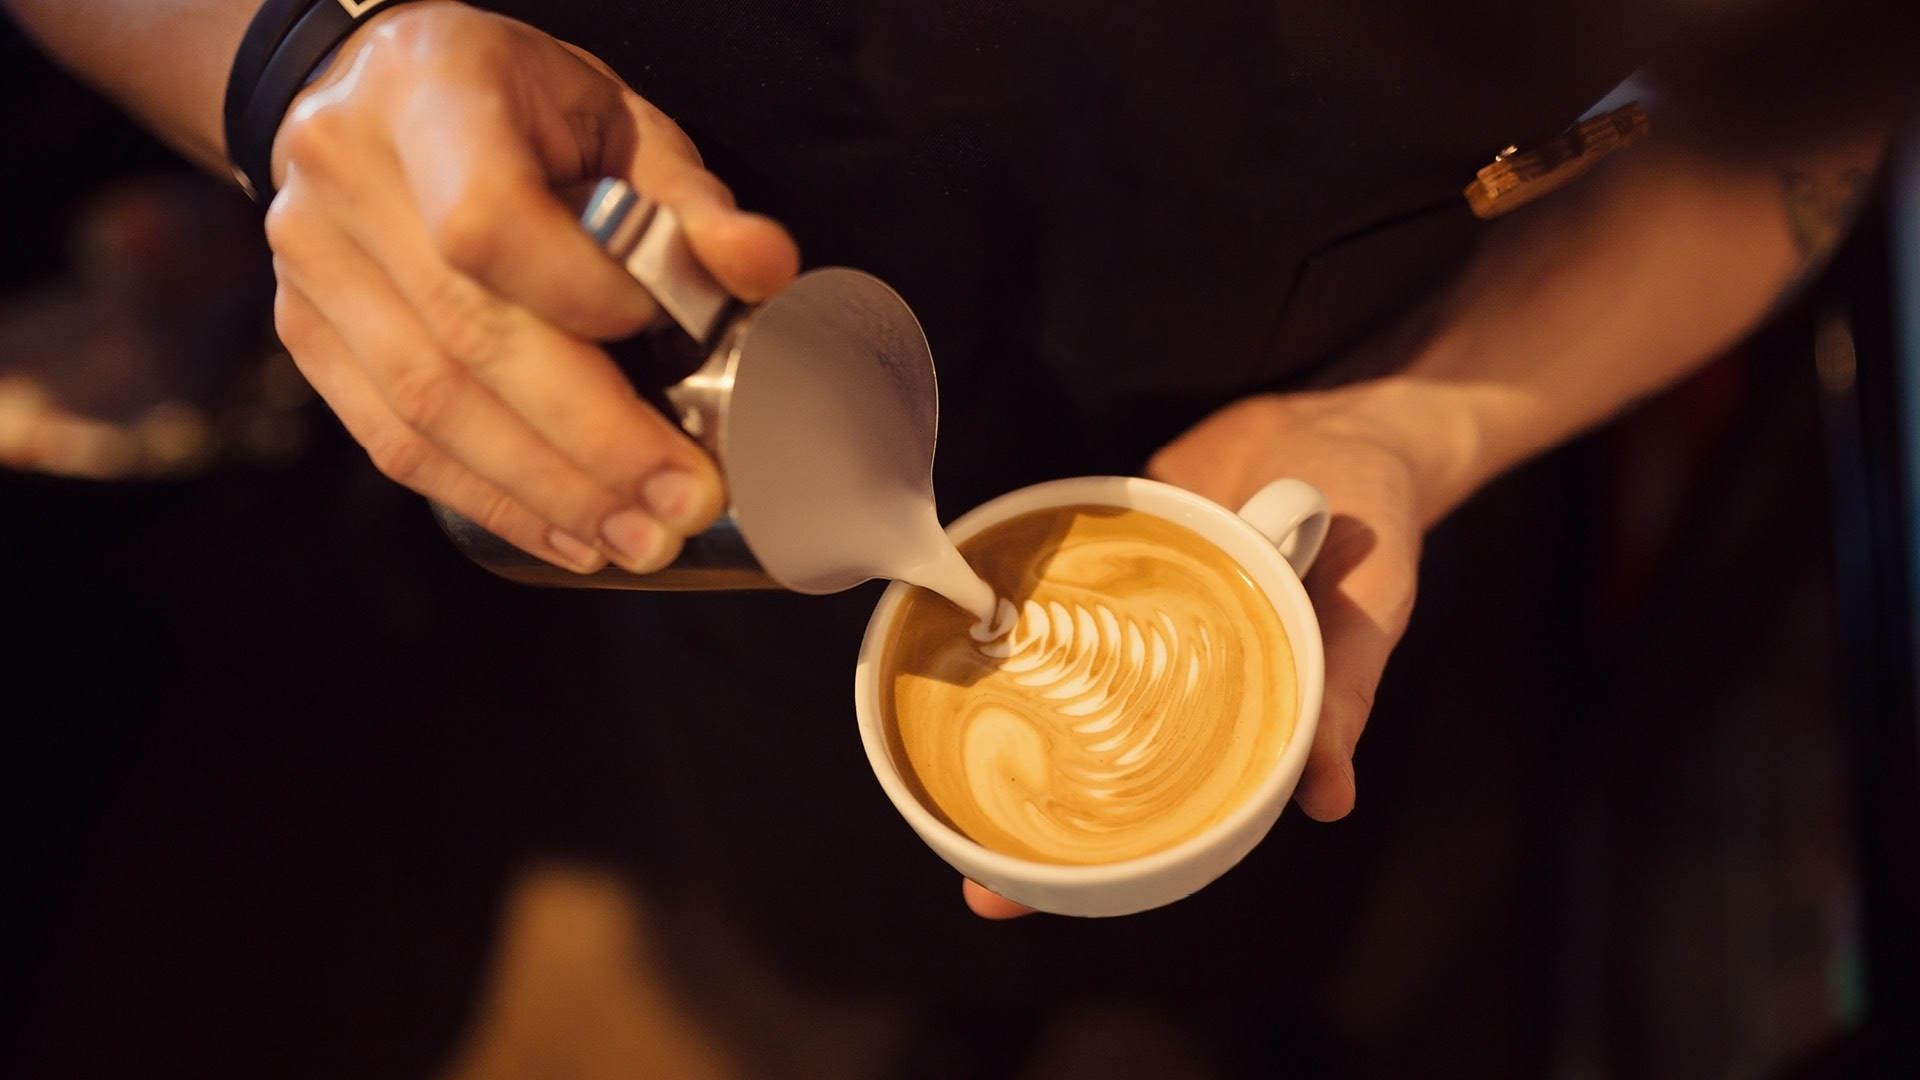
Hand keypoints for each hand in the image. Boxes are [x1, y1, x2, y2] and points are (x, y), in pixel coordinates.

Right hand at [262, 1, 798, 571]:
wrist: (378, 88)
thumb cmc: (518, 106)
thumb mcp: (616, 121)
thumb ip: (691, 203)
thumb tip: (766, 269)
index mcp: (431, 91)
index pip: (488, 224)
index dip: (582, 297)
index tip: (664, 334)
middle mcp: (346, 173)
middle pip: (465, 339)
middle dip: (590, 441)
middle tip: (679, 504)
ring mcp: (311, 260)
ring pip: (425, 408)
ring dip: (544, 491)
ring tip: (635, 538)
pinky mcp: (304, 333)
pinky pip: (393, 439)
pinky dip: (487, 497)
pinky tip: (564, 533)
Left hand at [960, 378, 1453, 917]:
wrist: (1342, 423)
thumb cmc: (1372, 524)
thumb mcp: (1367, 612)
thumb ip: (1340, 691)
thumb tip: (1326, 796)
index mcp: (1239, 720)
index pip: (1159, 809)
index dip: (1095, 861)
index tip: (1014, 893)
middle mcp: (1177, 687)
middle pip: (1088, 761)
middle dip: (1025, 819)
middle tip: (968, 875)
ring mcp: (1136, 630)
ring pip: (1056, 687)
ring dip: (1001, 715)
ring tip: (932, 764)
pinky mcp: (1114, 563)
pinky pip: (1054, 595)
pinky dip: (1015, 612)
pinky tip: (957, 630)